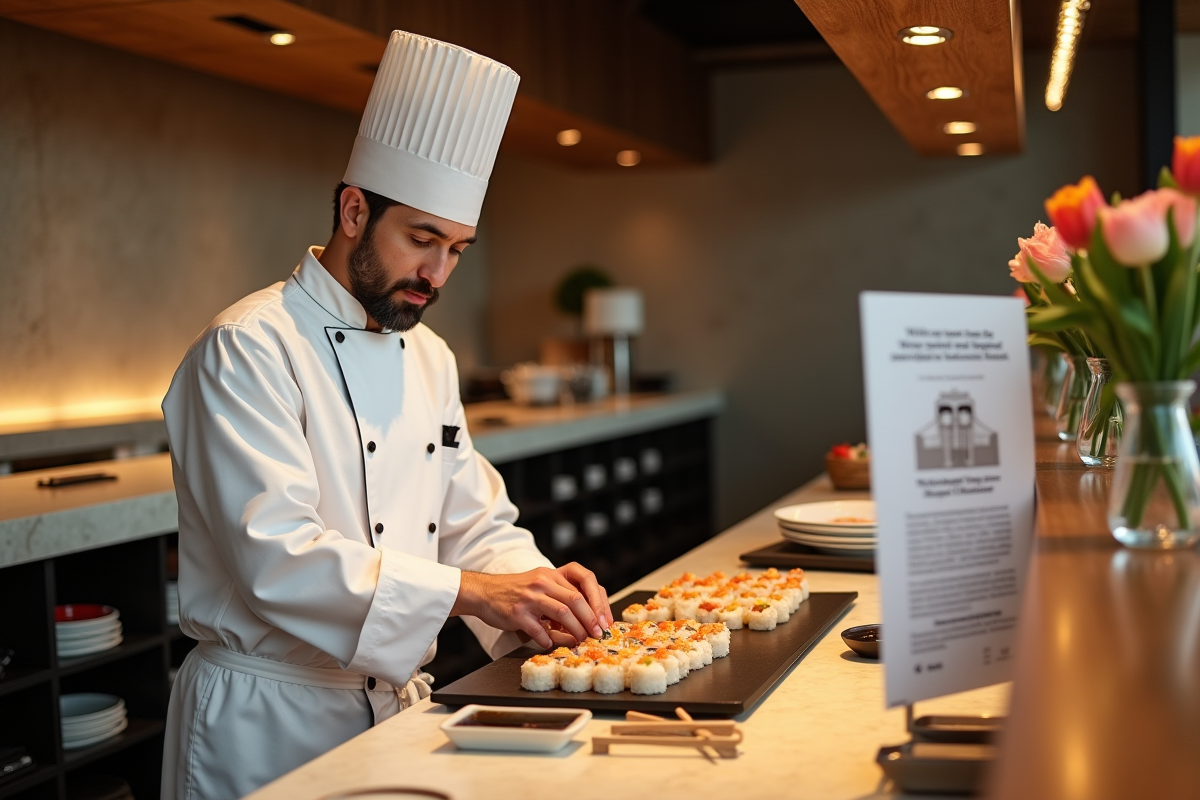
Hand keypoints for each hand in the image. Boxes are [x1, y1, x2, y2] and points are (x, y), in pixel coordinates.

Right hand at [452, 563, 611, 649]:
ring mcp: (530, 597)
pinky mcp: (517, 613)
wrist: (484, 592)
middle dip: (591, 619)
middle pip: (576, 599)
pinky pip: (539, 630)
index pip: (585, 580)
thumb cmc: (517, 592)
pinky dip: (548, 640)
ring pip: (562, 613)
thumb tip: (590, 619)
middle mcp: (543, 582)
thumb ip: (563, 595)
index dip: (599, 601)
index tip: (604, 620)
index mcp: (552, 573)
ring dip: (576, 630)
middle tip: (597, 634)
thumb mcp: (542, 584)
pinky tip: (550, 643)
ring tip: (580, 640)